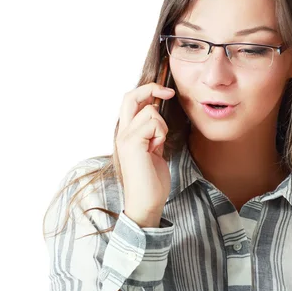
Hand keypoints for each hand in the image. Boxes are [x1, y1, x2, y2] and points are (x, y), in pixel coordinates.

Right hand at [115, 82, 174, 226]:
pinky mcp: (132, 143)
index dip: (147, 91)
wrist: (146, 202)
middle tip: (169, 92)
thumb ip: (152, 131)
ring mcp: (125, 137)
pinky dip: (161, 135)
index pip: (130, 101)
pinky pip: (154, 124)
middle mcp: (122, 133)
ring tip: (158, 146)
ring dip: (162, 127)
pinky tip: (157, 149)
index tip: (166, 92)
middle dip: (151, 88)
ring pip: (150, 112)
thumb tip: (157, 112)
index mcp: (126, 133)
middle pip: (130, 97)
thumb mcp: (153, 149)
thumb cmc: (151, 180)